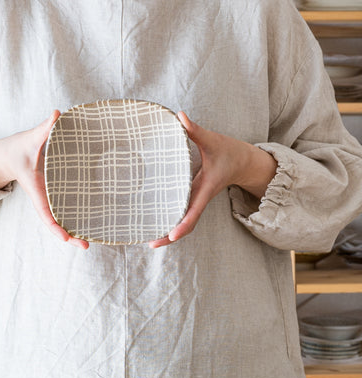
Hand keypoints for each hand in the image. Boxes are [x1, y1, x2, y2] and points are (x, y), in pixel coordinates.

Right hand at [0, 110, 88, 248]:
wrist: (8, 155)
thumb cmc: (18, 148)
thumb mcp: (30, 138)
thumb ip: (44, 128)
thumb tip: (56, 114)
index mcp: (36, 189)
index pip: (45, 212)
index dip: (55, 226)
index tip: (66, 238)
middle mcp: (43, 198)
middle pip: (55, 223)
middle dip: (69, 237)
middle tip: (86, 247)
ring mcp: (48, 198)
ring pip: (59, 220)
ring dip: (72, 232)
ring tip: (88, 244)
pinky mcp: (53, 195)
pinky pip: (62, 211)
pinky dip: (72, 220)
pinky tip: (86, 226)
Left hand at [149, 111, 276, 247]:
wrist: (243, 162)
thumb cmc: (228, 151)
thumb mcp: (212, 140)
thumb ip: (195, 130)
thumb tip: (180, 116)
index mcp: (205, 189)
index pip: (195, 211)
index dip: (184, 224)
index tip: (173, 235)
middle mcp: (200, 199)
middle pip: (186, 224)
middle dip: (170, 236)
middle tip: (151, 245)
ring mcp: (197, 201)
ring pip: (184, 222)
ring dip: (169, 233)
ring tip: (150, 242)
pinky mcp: (194, 199)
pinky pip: (183, 215)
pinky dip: (172, 223)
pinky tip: (157, 225)